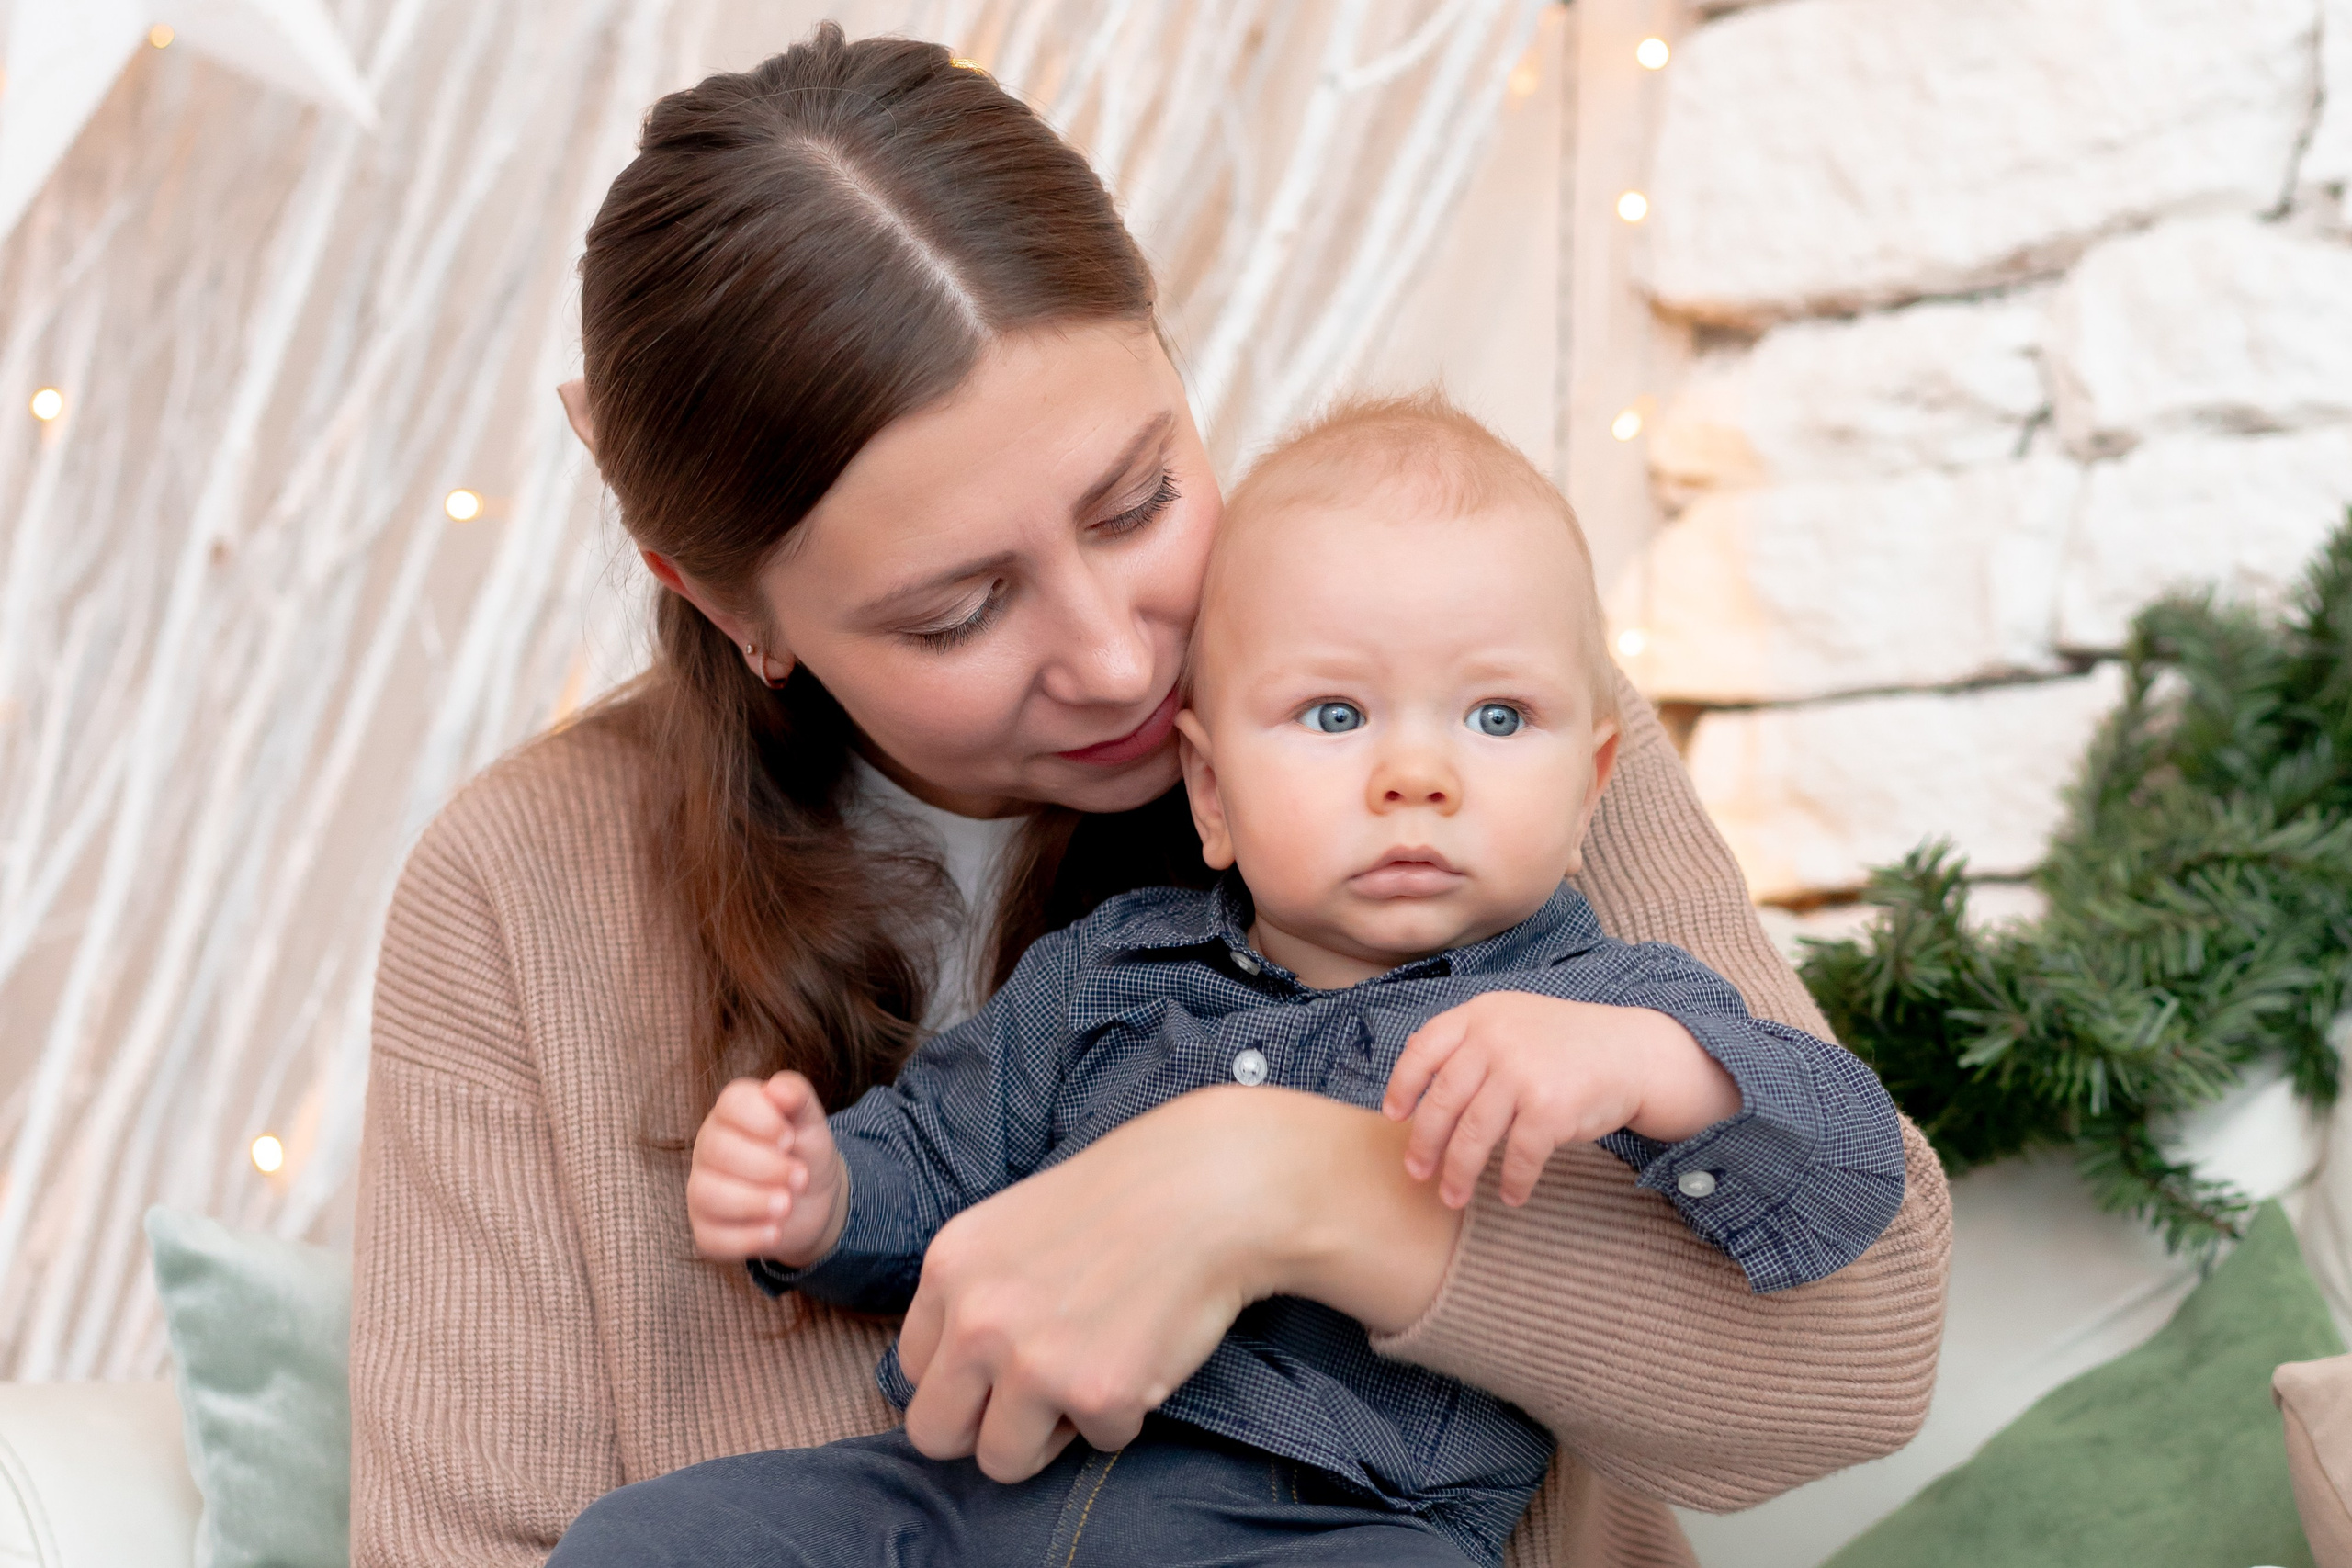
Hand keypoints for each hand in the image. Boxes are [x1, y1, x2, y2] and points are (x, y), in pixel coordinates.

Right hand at [686, 1073, 846, 1265]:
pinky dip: (746, 1238)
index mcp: (732, 1112)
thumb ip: (798, 1097)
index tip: (790, 1139)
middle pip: (717, 1149)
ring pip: (707, 1194)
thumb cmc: (804, 1152)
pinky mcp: (706, 1228)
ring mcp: (702, 1188)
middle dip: (764, 1166)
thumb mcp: (811, 1123)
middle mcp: (709, 1147)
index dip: (761, 1120)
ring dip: (752, 1202)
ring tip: (788, 1205)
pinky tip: (775, 1233)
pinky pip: (711, 1237)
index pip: (731, 1102)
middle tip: (800, 1178)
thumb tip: (778, 1088)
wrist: (811, 1200)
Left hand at [892, 1085, 1459, 1483]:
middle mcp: (975, 1317)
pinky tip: (1145, 1354)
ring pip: (1003, 1461)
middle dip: (984, 1428)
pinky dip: (1127, 1413)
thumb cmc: (1125, 1196)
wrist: (1212, 1188)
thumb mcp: (1014, 1223)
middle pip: (934, 1433)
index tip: (1004, 1367)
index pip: (912, 1369)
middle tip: (1037, 1400)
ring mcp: (1032, 1360)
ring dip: (1051, 1435)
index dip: (963, 1378)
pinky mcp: (1096, 1393)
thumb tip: (958, 1365)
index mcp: (949, 1267)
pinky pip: (1097, 1443)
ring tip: (1094, 1376)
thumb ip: (977, 1288)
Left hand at [1382, 993, 1738, 1207]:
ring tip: (1452, 1197)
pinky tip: (1511, 1195)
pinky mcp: (1551, 1108)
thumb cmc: (1564, 1045)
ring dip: (1458, 1173)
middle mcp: (1497, 1039)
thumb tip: (1411, 1078)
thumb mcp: (1512, 1021)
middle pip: (1443, 1101)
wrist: (1632, 1053)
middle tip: (1416, 1173)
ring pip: (1473, 1135)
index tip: (1394, 1118)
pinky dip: (1513, 1181)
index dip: (1403, 1085)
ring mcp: (1523, 1073)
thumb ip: (1469, 1040)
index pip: (1425, 1049)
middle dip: (1424, 1143)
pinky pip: (1519, 1156)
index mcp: (1481, 1015)